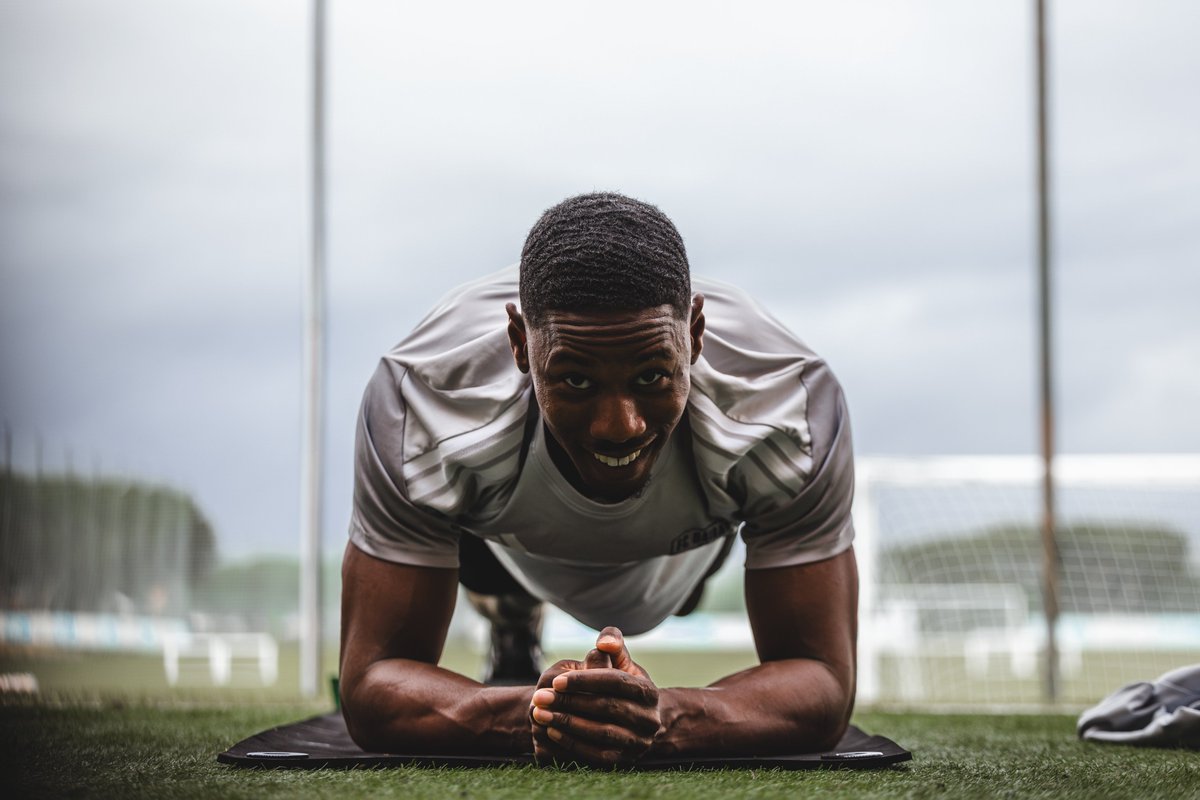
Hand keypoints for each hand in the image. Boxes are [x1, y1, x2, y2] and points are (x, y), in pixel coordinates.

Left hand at [530, 627, 660, 767]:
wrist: (634, 721)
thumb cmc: (621, 684)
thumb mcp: (620, 663)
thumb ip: (613, 646)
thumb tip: (604, 642)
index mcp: (649, 691)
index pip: (615, 682)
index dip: (585, 680)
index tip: (556, 681)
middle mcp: (649, 719)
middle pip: (607, 708)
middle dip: (570, 702)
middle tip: (539, 698)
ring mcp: (639, 743)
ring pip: (602, 733)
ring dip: (568, 723)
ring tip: (541, 714)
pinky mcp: (625, 761)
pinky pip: (597, 755)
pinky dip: (573, 743)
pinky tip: (552, 731)